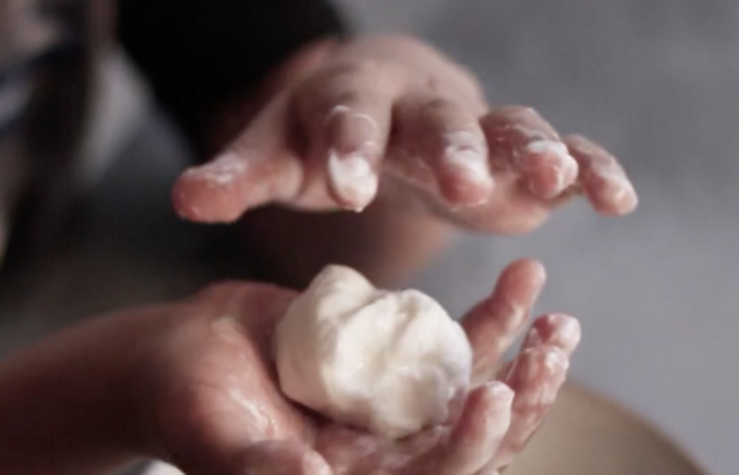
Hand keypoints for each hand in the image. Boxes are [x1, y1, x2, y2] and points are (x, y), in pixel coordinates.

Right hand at [143, 259, 578, 474]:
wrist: (180, 350)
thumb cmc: (183, 400)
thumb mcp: (216, 434)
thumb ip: (261, 467)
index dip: (469, 450)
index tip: (493, 394)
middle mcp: (388, 458)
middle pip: (476, 441)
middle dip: (522, 399)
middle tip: (554, 344)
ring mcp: (395, 408)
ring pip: (478, 392)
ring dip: (523, 357)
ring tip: (558, 318)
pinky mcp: (394, 361)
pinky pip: (455, 345)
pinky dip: (493, 317)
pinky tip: (521, 282)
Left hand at [173, 35, 635, 233]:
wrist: (380, 100)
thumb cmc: (321, 134)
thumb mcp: (277, 152)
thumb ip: (236, 175)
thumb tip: (182, 198)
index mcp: (353, 100)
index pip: (347, 118)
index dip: (346, 148)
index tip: (345, 186)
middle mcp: (419, 105)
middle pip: (436, 118)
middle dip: (447, 147)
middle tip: (455, 179)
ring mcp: (475, 124)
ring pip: (509, 126)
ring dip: (532, 148)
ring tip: (553, 177)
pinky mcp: (516, 152)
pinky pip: (563, 151)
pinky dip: (589, 167)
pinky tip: (616, 197)